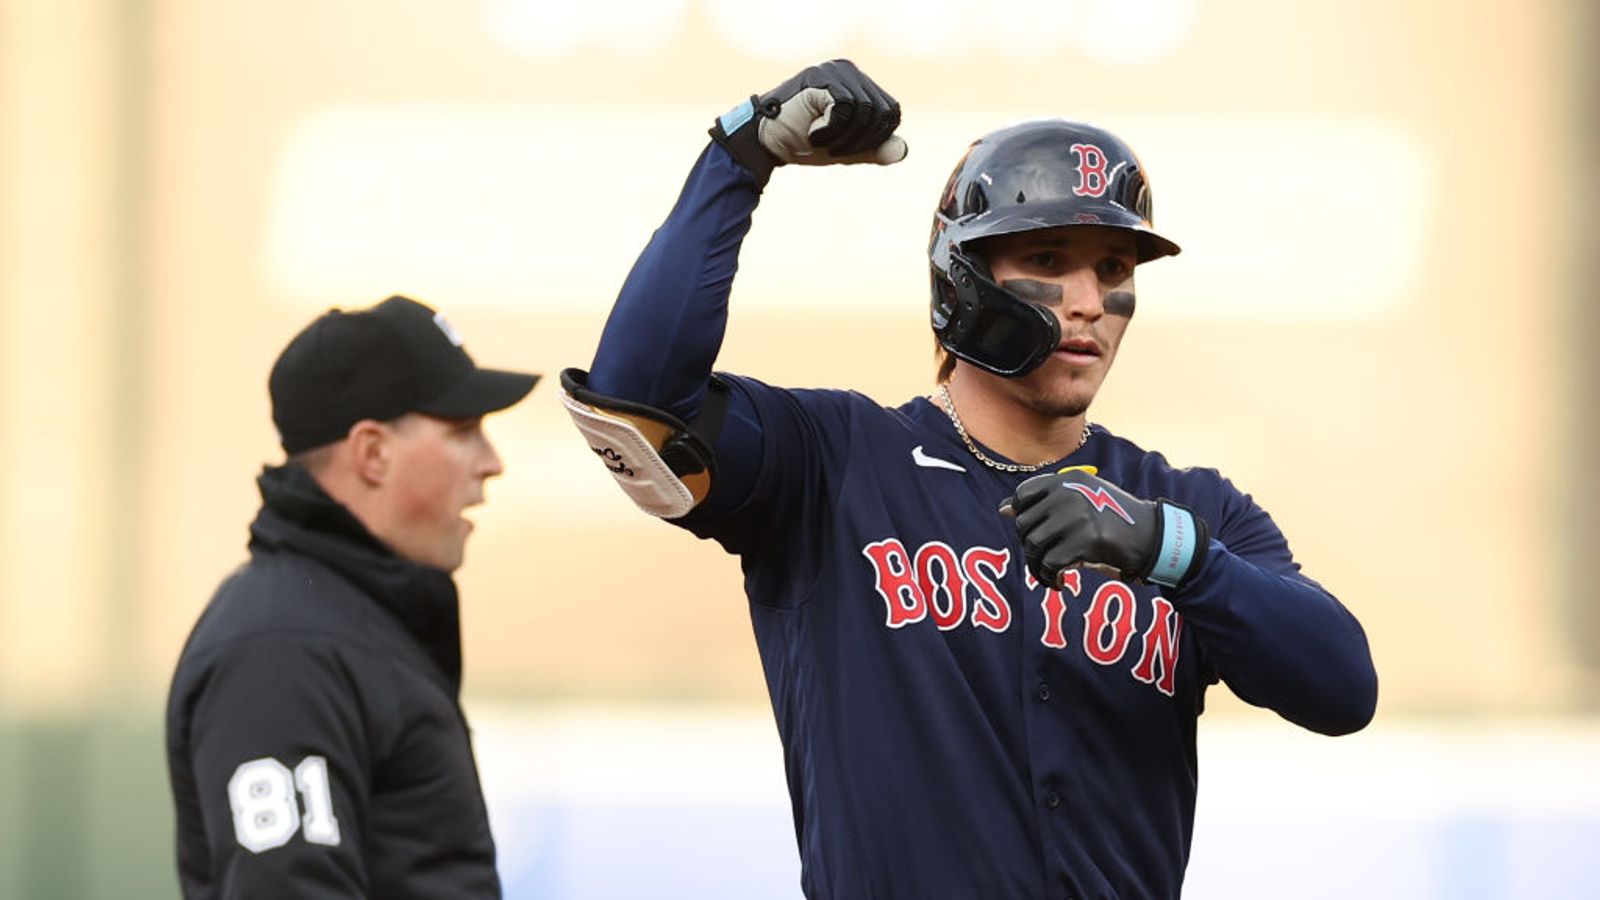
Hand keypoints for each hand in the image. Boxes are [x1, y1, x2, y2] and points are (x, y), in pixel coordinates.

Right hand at [710, 59, 907, 185]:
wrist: (766, 143)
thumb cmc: (804, 143)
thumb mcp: (847, 148)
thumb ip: (874, 149)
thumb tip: (902, 150)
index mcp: (858, 83)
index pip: (891, 112)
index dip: (876, 138)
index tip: (848, 149)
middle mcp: (848, 71)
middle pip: (882, 112)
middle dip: (861, 141)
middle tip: (832, 147)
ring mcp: (834, 71)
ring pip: (865, 112)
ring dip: (843, 138)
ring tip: (818, 139)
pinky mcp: (820, 78)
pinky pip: (845, 109)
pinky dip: (830, 130)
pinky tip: (811, 132)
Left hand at [999, 468, 1209, 590]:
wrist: (1152, 536)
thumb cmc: (1113, 519)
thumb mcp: (1081, 499)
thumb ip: (1044, 501)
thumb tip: (1002, 509)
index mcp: (1067, 479)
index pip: (1022, 495)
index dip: (1022, 518)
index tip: (1035, 533)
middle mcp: (1069, 493)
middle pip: (1023, 524)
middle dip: (1029, 547)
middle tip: (1045, 559)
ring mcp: (1077, 516)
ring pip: (1032, 546)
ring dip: (1036, 567)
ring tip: (1049, 575)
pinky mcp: (1085, 541)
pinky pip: (1050, 564)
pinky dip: (1050, 579)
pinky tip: (1060, 584)